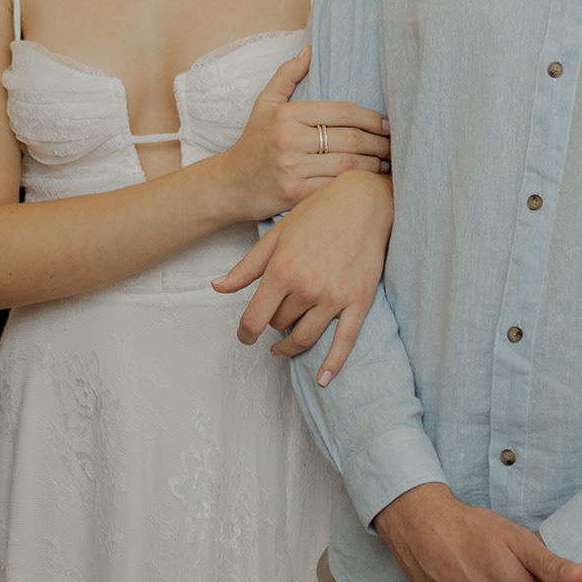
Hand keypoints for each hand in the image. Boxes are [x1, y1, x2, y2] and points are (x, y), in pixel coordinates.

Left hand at [214, 170, 393, 383]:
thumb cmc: (318, 213)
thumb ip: (247, 266)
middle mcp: (306, 288)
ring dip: (291, 346)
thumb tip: (217, 287)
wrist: (365, 202)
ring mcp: (334, 297)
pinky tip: (323, 380)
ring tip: (285, 346)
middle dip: (274, 323)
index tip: (245, 336)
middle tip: (276, 314)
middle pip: (280, 325)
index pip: (254, 319)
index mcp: (281, 271)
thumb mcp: (276, 235)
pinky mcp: (359, 302)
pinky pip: (344, 342)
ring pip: (305, 337)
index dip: (245, 333)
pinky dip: (332, 365)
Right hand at [217, 50, 389, 220]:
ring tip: (387, 163)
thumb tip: (309, 50)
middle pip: (350, 139)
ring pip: (348, 165)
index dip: (371, 117)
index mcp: (286, 114)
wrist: (230, 184)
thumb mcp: (264, 103)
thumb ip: (287, 75)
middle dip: (379, 142)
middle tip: (394, 145)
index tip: (387, 124)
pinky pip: (335, 188)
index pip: (341, 111)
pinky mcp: (294, 195)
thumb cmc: (253, 141)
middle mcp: (289, 140)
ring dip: (374, 165)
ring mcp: (291, 169)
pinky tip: (370, 184)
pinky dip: (356, 186)